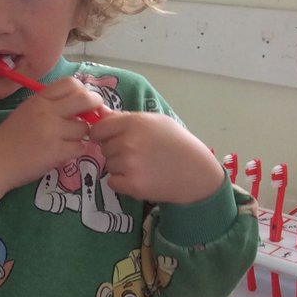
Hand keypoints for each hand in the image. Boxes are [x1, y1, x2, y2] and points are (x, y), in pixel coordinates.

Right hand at [0, 76, 105, 199]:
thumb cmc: (7, 139)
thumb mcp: (25, 112)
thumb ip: (48, 106)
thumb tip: (77, 105)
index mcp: (38, 100)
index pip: (70, 83)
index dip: (81, 91)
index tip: (82, 102)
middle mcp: (47, 111)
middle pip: (85, 99)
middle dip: (94, 106)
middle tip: (93, 116)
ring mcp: (53, 131)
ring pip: (84, 128)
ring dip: (81, 135)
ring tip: (67, 142)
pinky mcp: (57, 151)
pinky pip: (80, 147)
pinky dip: (75, 151)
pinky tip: (63, 154)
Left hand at [91, 112, 225, 202]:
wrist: (197, 172)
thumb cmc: (177, 142)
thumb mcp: (155, 121)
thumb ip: (124, 117)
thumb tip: (99, 112)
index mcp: (134, 122)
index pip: (99, 128)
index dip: (103, 134)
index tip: (112, 139)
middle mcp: (129, 142)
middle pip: (104, 148)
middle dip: (116, 151)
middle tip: (139, 153)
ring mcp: (130, 164)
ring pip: (109, 165)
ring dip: (120, 167)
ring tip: (143, 165)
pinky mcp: (133, 185)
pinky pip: (112, 182)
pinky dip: (122, 183)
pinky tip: (141, 178)